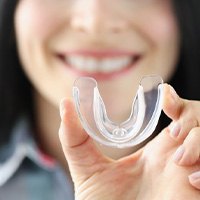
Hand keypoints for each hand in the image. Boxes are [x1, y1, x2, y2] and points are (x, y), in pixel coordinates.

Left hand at [59, 84, 199, 199]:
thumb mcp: (88, 168)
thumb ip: (75, 139)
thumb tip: (65, 104)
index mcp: (156, 150)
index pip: (178, 114)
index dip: (175, 100)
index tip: (164, 94)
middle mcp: (176, 157)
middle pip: (198, 118)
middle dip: (191, 114)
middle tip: (173, 128)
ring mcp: (189, 171)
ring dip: (198, 141)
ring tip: (177, 159)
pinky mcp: (196, 190)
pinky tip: (190, 181)